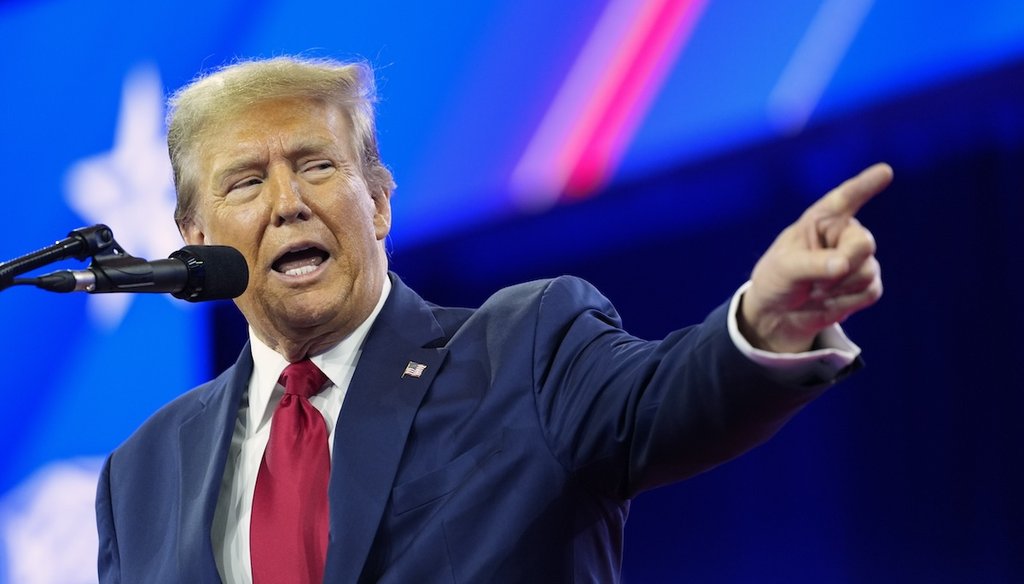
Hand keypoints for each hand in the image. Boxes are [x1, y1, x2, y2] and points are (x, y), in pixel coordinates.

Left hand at [739, 163, 891, 352]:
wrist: (780, 314)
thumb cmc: (777, 280)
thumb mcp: (785, 269)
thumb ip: (813, 264)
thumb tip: (843, 264)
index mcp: (821, 220)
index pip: (845, 198)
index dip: (865, 185)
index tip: (885, 171)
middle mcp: (843, 234)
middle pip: (865, 243)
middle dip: (842, 266)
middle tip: (814, 282)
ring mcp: (858, 258)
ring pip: (868, 272)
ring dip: (838, 288)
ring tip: (816, 290)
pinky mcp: (866, 282)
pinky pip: (871, 291)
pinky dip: (846, 302)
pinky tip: (828, 301)